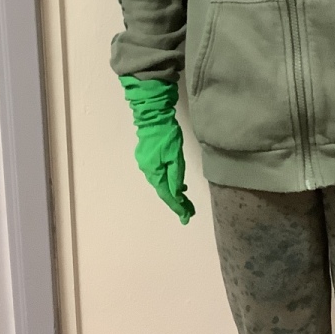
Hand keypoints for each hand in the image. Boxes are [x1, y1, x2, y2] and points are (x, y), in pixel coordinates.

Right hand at [119, 76, 194, 223]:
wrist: (153, 116)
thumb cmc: (167, 136)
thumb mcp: (175, 157)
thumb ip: (176, 177)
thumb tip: (176, 195)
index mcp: (154, 173)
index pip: (167, 195)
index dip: (177, 206)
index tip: (186, 217)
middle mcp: (148, 171)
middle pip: (164, 191)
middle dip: (176, 202)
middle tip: (188, 212)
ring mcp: (146, 163)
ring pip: (162, 183)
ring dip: (173, 192)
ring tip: (185, 201)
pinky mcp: (148, 156)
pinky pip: (160, 174)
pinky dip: (169, 181)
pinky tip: (176, 183)